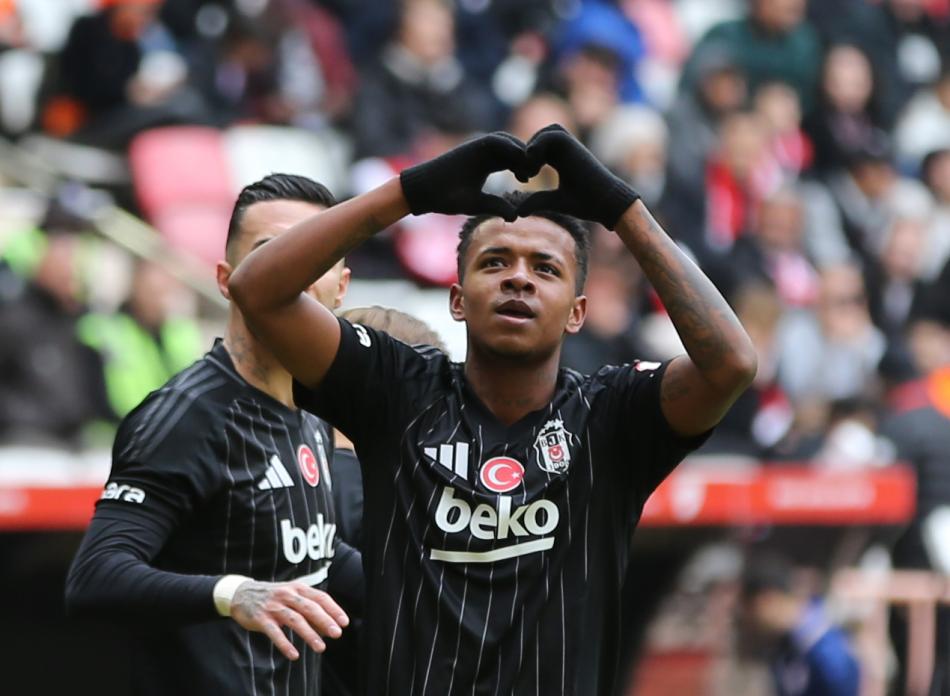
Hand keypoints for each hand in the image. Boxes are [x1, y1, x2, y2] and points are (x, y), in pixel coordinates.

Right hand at [230, 580, 348, 659]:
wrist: (241, 593)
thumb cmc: (273, 597)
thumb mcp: (292, 597)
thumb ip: (309, 610)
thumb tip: (329, 627)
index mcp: (298, 588)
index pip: (320, 597)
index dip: (333, 609)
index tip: (344, 622)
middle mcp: (287, 595)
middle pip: (309, 608)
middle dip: (325, 621)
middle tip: (337, 634)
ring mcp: (273, 606)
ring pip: (295, 620)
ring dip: (309, 634)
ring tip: (321, 648)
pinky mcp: (261, 618)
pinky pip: (274, 633)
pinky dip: (285, 644)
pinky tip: (294, 655)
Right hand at [400, 132, 538, 220]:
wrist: (424, 190)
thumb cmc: (446, 198)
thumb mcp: (477, 203)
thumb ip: (496, 206)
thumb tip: (515, 216)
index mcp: (486, 164)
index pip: (512, 161)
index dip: (523, 168)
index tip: (530, 180)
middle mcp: (484, 153)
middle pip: (513, 149)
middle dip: (525, 157)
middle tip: (537, 172)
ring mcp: (478, 147)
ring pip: (507, 142)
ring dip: (520, 151)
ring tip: (530, 167)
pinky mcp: (472, 145)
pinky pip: (496, 140)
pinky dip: (510, 146)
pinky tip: (520, 157)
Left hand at [517, 124, 639, 228]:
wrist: (606, 202)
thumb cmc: (585, 204)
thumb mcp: (554, 201)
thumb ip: (536, 201)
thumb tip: (518, 212)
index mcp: (561, 159)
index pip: (536, 150)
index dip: (526, 161)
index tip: (524, 180)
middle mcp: (565, 150)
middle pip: (538, 138)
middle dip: (527, 152)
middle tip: (525, 173)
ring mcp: (571, 146)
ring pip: (544, 132)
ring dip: (533, 147)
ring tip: (531, 169)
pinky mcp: (574, 145)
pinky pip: (551, 134)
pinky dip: (539, 145)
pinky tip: (536, 166)